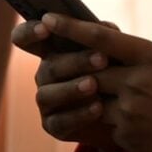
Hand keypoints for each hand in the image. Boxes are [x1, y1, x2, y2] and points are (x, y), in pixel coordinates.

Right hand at [11, 18, 121, 151]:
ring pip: (48, 95)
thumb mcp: (112, 49)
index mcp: (50, 50)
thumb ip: (105, 36)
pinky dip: (79, 114)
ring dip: (72, 89)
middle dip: (75, 62)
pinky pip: (61, 121)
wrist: (126, 110)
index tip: (45, 27)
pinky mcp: (53, 125)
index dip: (30, 31)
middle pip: (48, 67)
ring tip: (95, 85)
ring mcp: (46, 100)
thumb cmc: (115, 70)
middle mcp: (44, 74)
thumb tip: (106, 27)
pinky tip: (99, 107)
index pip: (25, 37)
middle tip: (102, 59)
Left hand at [42, 13, 151, 151]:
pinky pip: (103, 123)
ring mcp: (130, 112)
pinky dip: (97, 116)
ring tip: (70, 87)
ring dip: (81, 92)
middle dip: (68, 62)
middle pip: (88, 68)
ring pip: (90, 97)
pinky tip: (93, 114)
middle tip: (51, 55)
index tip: (47, 18)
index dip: (71, 26)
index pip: (102, 37)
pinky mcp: (129, 137)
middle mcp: (135, 83)